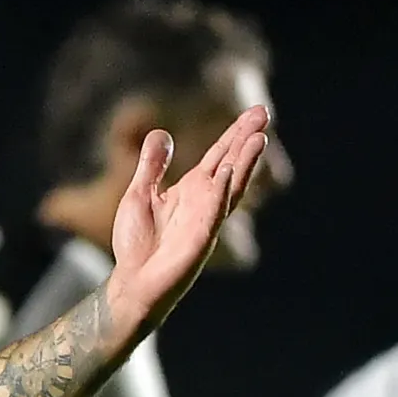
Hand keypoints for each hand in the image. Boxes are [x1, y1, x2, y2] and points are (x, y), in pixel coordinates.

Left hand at [105, 105, 272, 338]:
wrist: (131, 284)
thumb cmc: (138, 245)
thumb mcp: (140, 194)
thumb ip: (152, 166)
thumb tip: (162, 133)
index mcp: (193, 189)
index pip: (220, 155)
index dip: (236, 134)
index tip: (256, 112)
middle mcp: (205, 202)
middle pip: (232, 164)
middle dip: (247, 140)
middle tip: (265, 113)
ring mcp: (206, 221)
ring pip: (230, 186)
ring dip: (244, 163)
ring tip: (258, 138)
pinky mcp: (199, 241)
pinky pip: (213, 213)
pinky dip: (221, 192)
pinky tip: (227, 171)